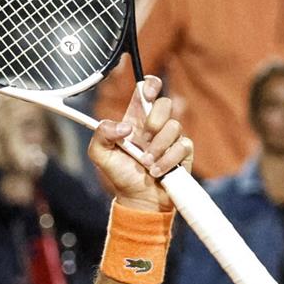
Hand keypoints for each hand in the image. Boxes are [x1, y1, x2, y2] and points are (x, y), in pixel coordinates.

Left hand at [88, 73, 188, 208]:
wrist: (138, 199)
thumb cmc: (120, 174)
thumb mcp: (100, 154)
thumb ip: (101, 134)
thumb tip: (125, 126)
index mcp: (136, 118)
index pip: (147, 91)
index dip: (150, 85)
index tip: (147, 93)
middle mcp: (155, 125)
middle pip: (165, 103)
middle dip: (155, 118)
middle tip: (144, 137)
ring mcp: (171, 138)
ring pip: (174, 126)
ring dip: (158, 147)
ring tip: (146, 163)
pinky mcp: (183, 152)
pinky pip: (182, 147)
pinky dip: (167, 161)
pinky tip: (157, 171)